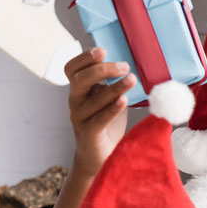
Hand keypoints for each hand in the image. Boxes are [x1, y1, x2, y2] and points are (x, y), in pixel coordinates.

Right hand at [65, 47, 136, 178]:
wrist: (100, 156)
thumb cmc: (107, 124)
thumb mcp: (109, 99)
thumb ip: (113, 84)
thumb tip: (134, 67)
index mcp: (79, 90)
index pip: (72, 69)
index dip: (84, 58)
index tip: (102, 51)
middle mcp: (75, 102)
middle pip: (80, 80)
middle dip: (101, 70)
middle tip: (124, 66)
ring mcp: (80, 118)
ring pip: (93, 99)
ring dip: (114, 87)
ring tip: (132, 80)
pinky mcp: (89, 133)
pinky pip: (99, 119)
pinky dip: (112, 108)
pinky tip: (124, 100)